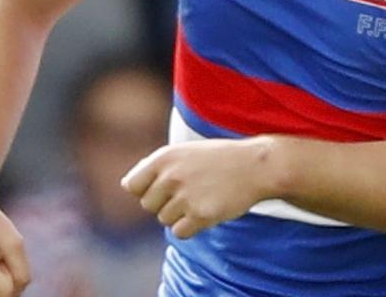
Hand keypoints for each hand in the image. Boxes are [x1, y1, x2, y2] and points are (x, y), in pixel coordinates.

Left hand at [121, 138, 278, 239]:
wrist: (257, 166)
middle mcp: (171, 176)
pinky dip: (191, 227)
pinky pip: (179, 232)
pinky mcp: (200, 215)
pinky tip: (207, 211)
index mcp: (165, 157)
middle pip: (148, 205)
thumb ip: (158, 167)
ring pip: (164, 219)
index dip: (146, 190)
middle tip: (189, 193)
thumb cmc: (221, 158)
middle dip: (165, 203)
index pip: (132, 185)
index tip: (164, 188)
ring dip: (180, 214)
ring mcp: (185, 196)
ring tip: (202, 198)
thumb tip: (128, 185)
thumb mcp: (186, 152)